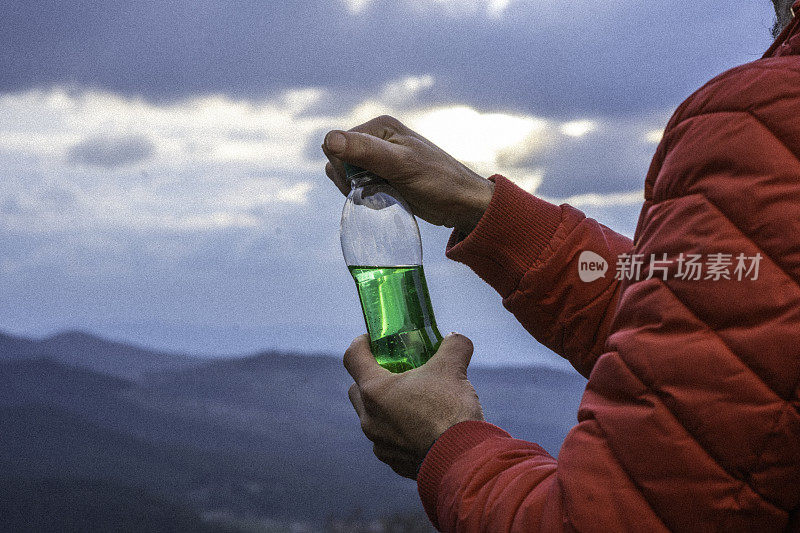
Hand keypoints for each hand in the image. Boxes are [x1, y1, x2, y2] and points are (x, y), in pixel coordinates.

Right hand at [322, 115, 494, 234]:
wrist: (463, 203)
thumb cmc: (438, 182)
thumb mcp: (400, 165)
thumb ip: (365, 151)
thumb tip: (329, 139)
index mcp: (379, 126)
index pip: (336, 144)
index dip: (344, 168)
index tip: (364, 184)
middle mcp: (377, 137)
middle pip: (339, 159)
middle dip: (349, 180)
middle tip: (375, 191)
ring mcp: (380, 157)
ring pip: (346, 173)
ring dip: (356, 189)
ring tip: (381, 194)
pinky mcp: (384, 175)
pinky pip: (359, 183)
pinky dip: (364, 194)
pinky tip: (383, 198)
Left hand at [344, 333, 483, 479]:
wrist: (463, 459)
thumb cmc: (450, 411)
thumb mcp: (453, 368)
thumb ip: (452, 346)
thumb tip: (455, 338)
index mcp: (375, 390)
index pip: (353, 357)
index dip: (361, 343)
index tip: (372, 340)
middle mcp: (369, 418)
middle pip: (357, 389)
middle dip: (371, 378)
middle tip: (396, 372)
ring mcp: (379, 443)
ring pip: (373, 418)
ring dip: (387, 407)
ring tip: (414, 402)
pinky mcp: (393, 462)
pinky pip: (389, 441)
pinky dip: (400, 431)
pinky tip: (423, 428)